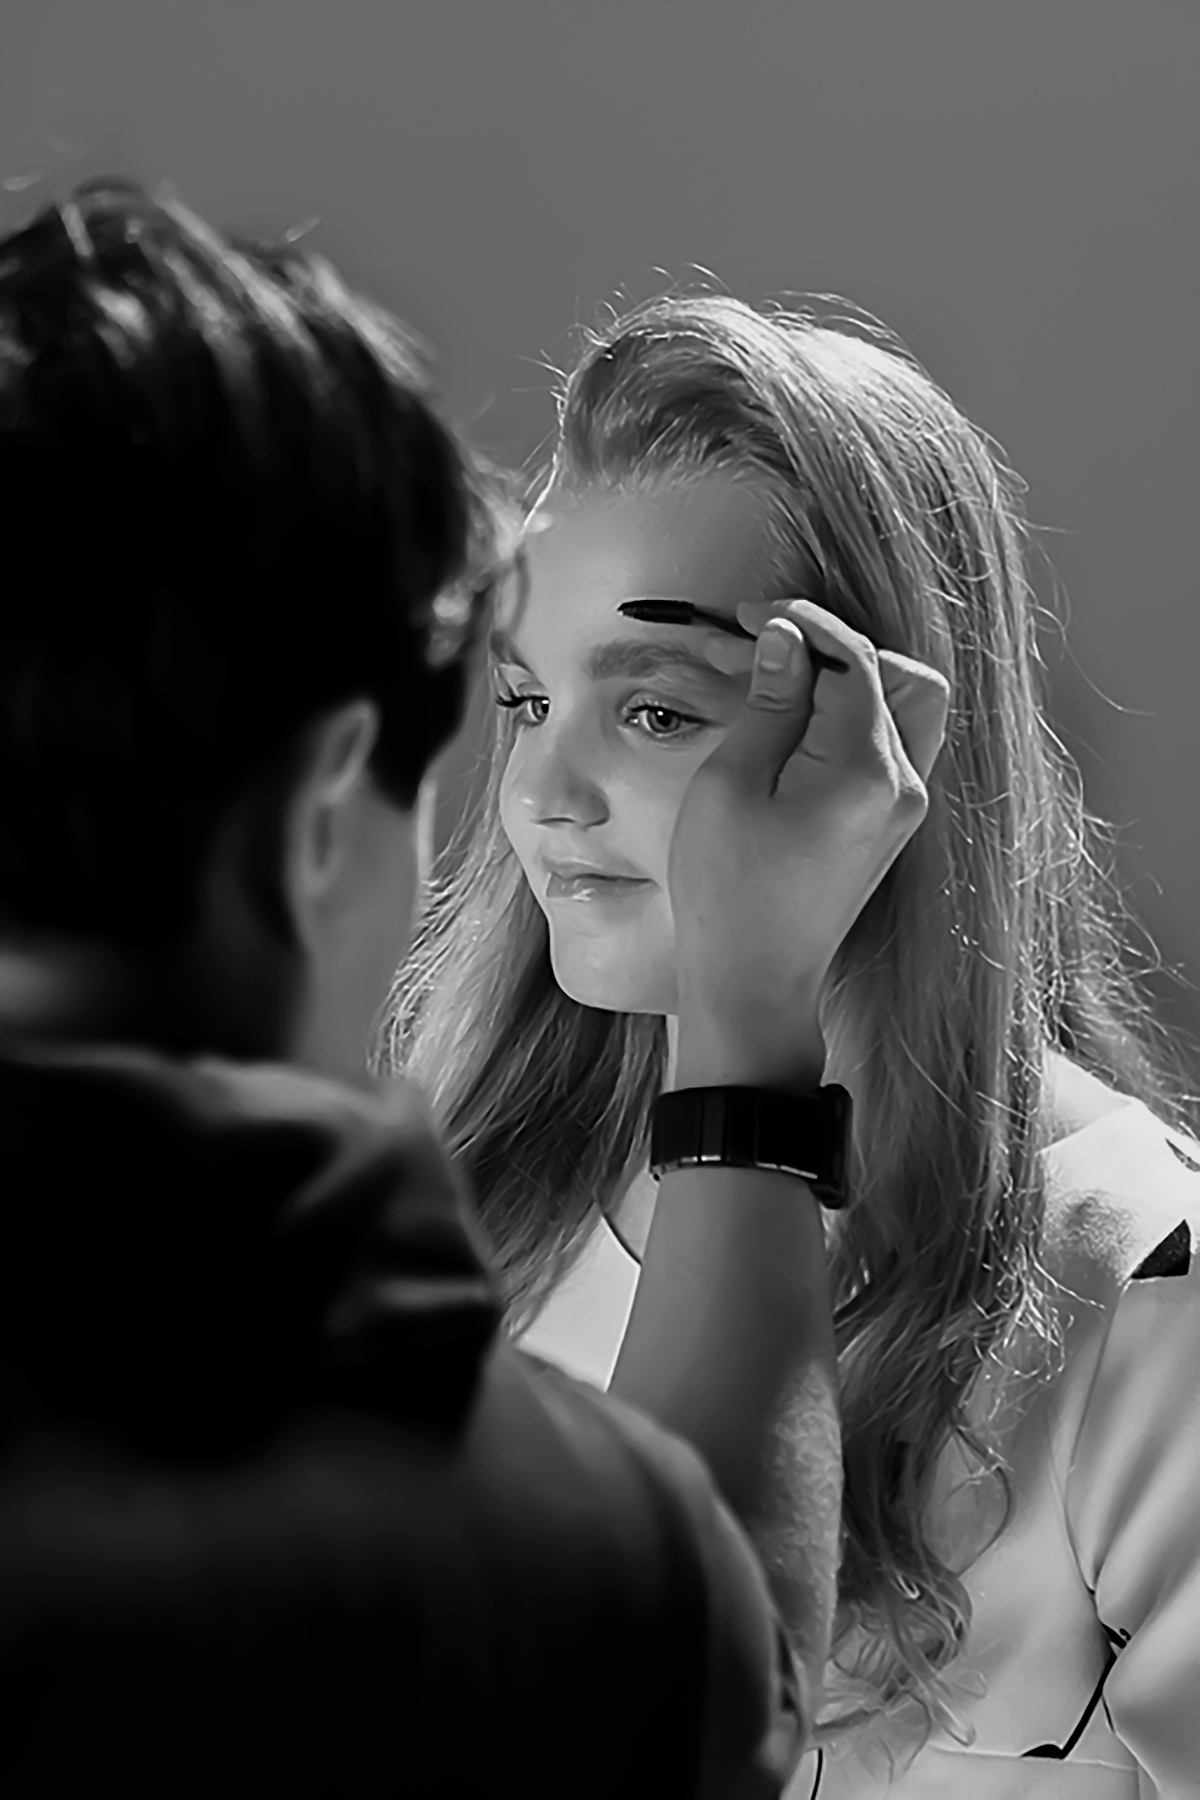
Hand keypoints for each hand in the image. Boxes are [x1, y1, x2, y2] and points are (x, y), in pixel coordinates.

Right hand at [668, 597, 950, 1057]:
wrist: (753, 981)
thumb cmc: (729, 892)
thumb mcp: (730, 784)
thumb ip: (768, 703)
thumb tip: (786, 640)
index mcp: (867, 770)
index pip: (855, 659)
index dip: (803, 623)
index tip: (749, 615)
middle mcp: (904, 785)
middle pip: (904, 677)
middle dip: (840, 648)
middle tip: (774, 645)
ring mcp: (903, 809)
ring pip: (906, 711)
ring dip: (853, 682)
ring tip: (785, 684)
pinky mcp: (889, 827)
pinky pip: (890, 748)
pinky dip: (853, 720)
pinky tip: (799, 726)